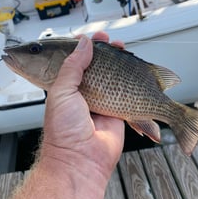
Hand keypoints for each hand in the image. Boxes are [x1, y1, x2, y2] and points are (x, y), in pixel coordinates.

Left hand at [40, 32, 124, 181]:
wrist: (80, 161)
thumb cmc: (64, 131)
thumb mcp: (61, 92)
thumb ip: (73, 66)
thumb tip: (84, 44)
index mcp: (67, 88)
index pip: (76, 61)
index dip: (86, 47)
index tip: (94, 37)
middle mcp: (85, 94)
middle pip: (98, 67)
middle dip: (107, 53)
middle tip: (112, 43)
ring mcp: (102, 103)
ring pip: (114, 79)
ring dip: (121, 64)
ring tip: (124, 51)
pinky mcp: (118, 113)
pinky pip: (127, 96)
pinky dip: (133, 85)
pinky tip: (136, 73)